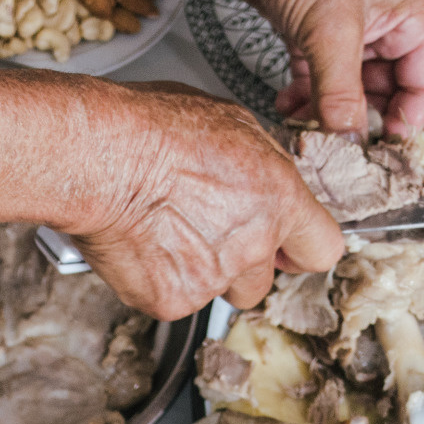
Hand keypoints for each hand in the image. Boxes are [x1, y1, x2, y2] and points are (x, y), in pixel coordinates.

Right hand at [73, 82, 346, 313]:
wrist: (99, 159)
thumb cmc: (153, 129)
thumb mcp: (231, 123)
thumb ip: (263, 165)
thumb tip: (269, 178)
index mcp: (278, 201)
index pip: (323, 249)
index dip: (302, 250)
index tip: (288, 248)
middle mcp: (252, 246)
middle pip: (264, 282)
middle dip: (242, 265)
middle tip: (209, 234)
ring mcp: (211, 279)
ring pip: (217, 292)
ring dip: (201, 272)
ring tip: (169, 232)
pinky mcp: (171, 300)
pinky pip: (175, 299)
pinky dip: (160, 279)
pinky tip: (145, 245)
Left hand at [220, 0, 423, 136]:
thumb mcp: (330, 29)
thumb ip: (341, 92)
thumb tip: (350, 137)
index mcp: (412, 14)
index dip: (406, 123)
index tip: (377, 151)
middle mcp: (388, 22)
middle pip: (388, 94)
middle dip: (361, 122)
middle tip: (336, 147)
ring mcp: (352, 28)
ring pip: (351, 90)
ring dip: (329, 114)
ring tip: (306, 132)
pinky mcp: (317, 32)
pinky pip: (321, 79)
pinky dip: (306, 99)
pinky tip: (290, 109)